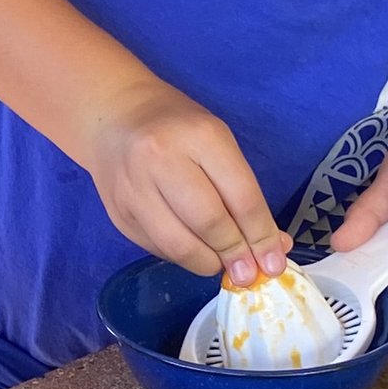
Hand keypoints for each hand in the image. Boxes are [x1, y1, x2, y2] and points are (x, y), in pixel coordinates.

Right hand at [78, 80, 287, 287]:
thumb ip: (242, 192)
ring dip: (208, 264)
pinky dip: (184, 258)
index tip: (274, 263)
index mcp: (200, 136)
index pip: (240, 198)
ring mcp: (134, 189)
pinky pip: (159, 249)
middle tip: (249, 272)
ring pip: (180, 246)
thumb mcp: (217, 142)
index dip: (261, 237)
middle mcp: (161, 160)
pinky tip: (195, 251)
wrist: (113, 115)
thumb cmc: (176, 127)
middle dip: (235, 255)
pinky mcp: (119, 214)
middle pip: (210, 224)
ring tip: (222, 265)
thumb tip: (272, 247)